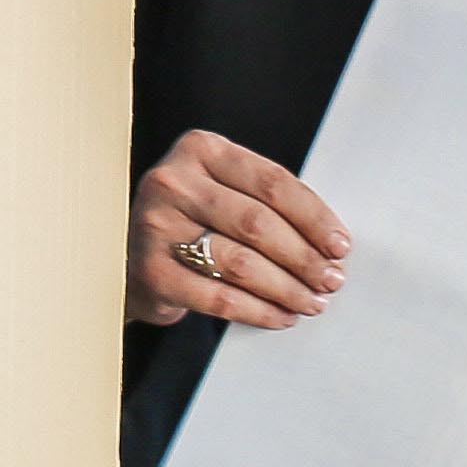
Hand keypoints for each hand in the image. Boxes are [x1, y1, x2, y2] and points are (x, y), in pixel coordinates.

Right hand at [128, 129, 348, 330]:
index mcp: (200, 150)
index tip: (339, 245)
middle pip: (258, 223)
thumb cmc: (189, 220)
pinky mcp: (152, 272)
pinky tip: (280, 316)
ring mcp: (156, 226)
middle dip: (305, 257)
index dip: (314, 217)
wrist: (126, 256)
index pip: (271, 182)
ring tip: (311, 301)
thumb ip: (264, 200)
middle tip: (331, 279)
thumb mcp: (220, 189)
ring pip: (241, 263)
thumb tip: (329, 241)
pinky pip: (219, 298)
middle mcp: (173, 182)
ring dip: (286, 288)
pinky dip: (259, 311)